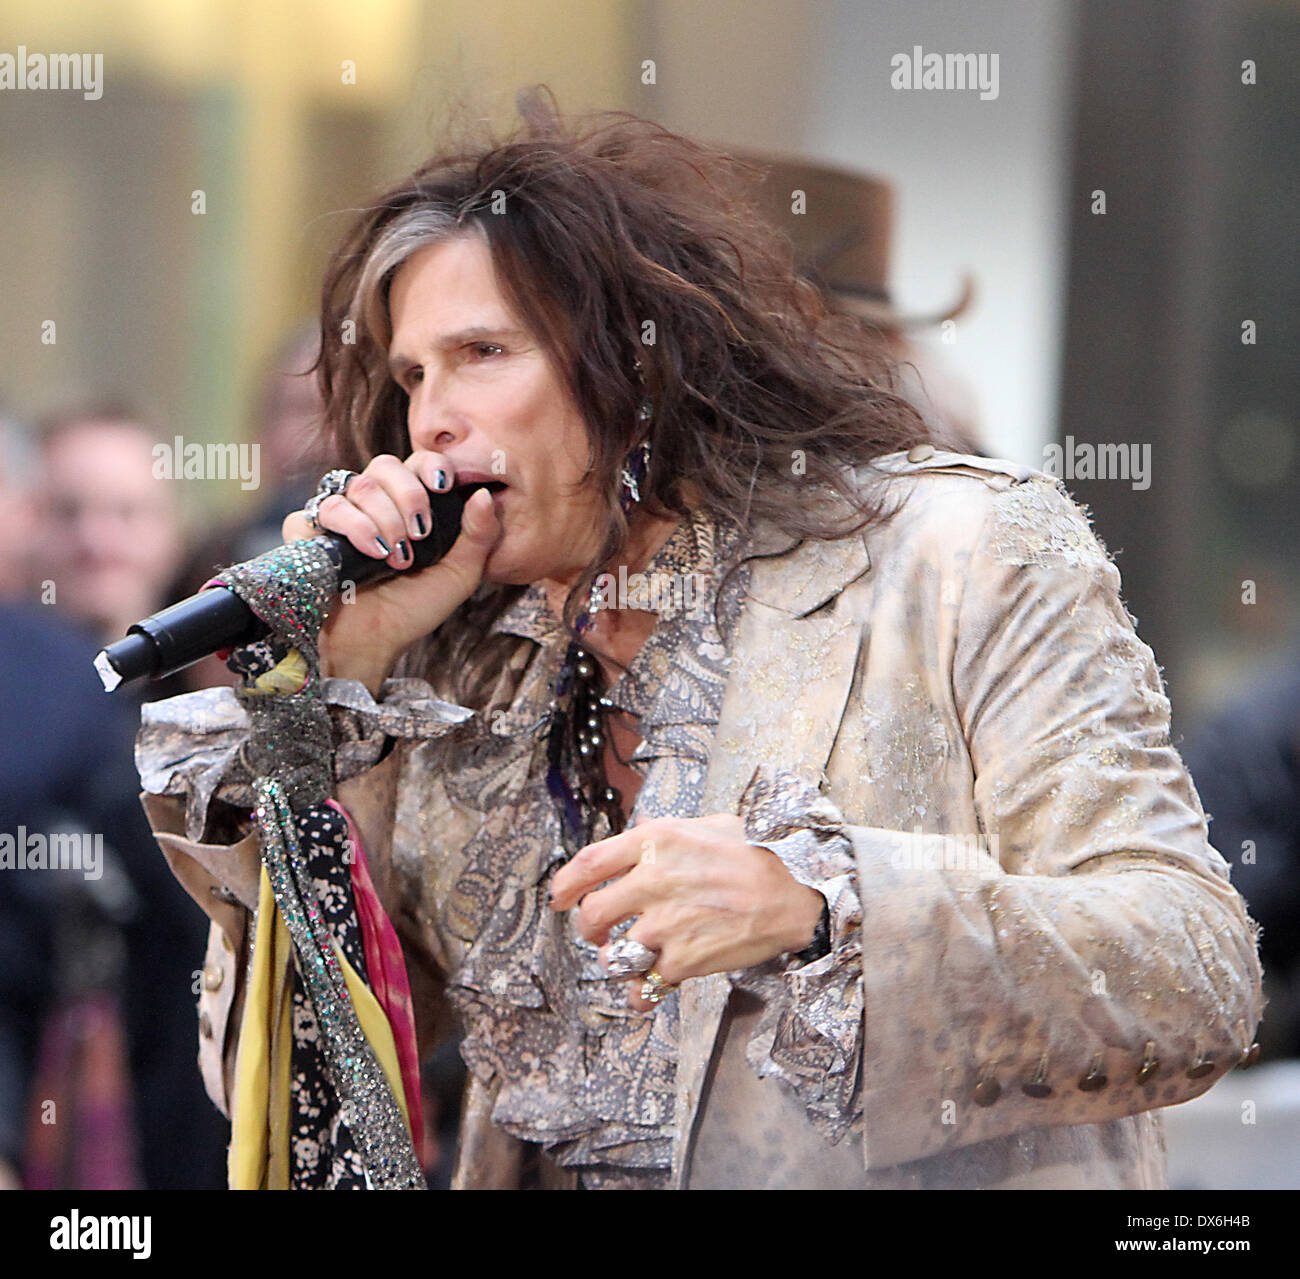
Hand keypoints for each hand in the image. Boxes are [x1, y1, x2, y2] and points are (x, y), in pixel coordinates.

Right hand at [282, 451, 502, 692]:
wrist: (373, 642)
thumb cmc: (414, 608)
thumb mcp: (460, 575)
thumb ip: (479, 535)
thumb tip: (485, 494)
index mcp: (407, 504)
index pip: (417, 462)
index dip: (430, 465)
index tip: (444, 486)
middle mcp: (372, 502)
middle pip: (385, 465)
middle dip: (408, 495)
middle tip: (420, 534)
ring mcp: (339, 513)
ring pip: (357, 485)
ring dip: (384, 518)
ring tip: (396, 557)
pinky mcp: (307, 530)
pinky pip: (326, 507)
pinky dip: (354, 526)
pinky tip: (371, 553)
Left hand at [548, 813, 825, 1010]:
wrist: (796, 891)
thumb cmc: (758, 854)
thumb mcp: (708, 824)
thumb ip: (665, 833)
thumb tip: (635, 835)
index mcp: (655, 842)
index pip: (588, 864)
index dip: (565, 885)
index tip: (559, 898)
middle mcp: (653, 881)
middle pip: (591, 914)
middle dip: (589, 928)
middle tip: (600, 932)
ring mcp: (666, 924)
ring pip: (613, 954)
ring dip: (616, 959)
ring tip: (632, 956)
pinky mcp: (683, 960)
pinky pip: (644, 985)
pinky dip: (644, 991)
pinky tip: (652, 986)